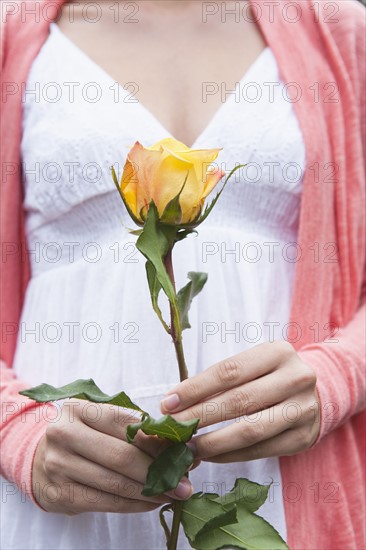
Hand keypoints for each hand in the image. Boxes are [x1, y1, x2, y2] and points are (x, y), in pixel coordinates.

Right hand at [32, 399, 192, 513]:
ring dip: (151, 491)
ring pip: (116, 483)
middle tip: (185, 480)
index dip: (157, 440)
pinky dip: (135, 504)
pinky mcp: (60, 495)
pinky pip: (106, 502)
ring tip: (175, 493)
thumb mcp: (98, 419)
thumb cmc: (80, 435)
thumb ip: (131, 426)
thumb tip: (176, 443)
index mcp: (77, 409)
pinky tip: (152, 502)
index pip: (125, 424)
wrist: (36, 458)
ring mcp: (59, 466)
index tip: (182, 450)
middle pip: (122, 456)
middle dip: (159, 471)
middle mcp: (64, 434)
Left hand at [160, 341, 319, 461]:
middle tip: (172, 429)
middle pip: (238, 401)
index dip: (195, 388)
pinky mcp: (304, 437)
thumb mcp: (253, 365)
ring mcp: (303, 409)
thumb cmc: (271, 376)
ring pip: (250, 430)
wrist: (317, 392)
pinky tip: (211, 455)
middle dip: (199, 416)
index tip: (168, 403)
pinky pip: (261, 450)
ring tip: (188, 447)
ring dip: (213, 442)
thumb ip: (221, 380)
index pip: (229, 371)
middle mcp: (295, 378)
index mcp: (277, 352)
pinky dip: (231, 455)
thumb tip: (176, 402)